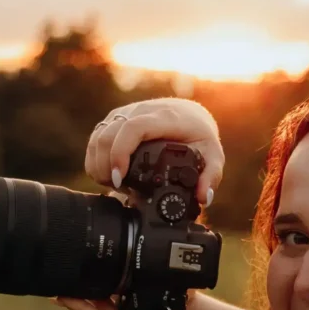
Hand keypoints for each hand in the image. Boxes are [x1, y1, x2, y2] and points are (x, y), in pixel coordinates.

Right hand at [86, 98, 224, 207]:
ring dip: (98, 163)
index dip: (121, 152)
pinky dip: (95, 157)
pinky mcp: (117, 119)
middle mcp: (141, 111)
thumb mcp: (213, 155)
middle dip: (105, 165)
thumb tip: (202, 198)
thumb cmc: (199, 135)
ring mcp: (126, 113)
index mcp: (164, 118)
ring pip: (99, 135)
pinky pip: (97, 136)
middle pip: (109, 133)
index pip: (134, 128)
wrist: (190, 114)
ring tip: (111, 184)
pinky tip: (106, 174)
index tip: (120, 177)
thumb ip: (211, 176)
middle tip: (115, 187)